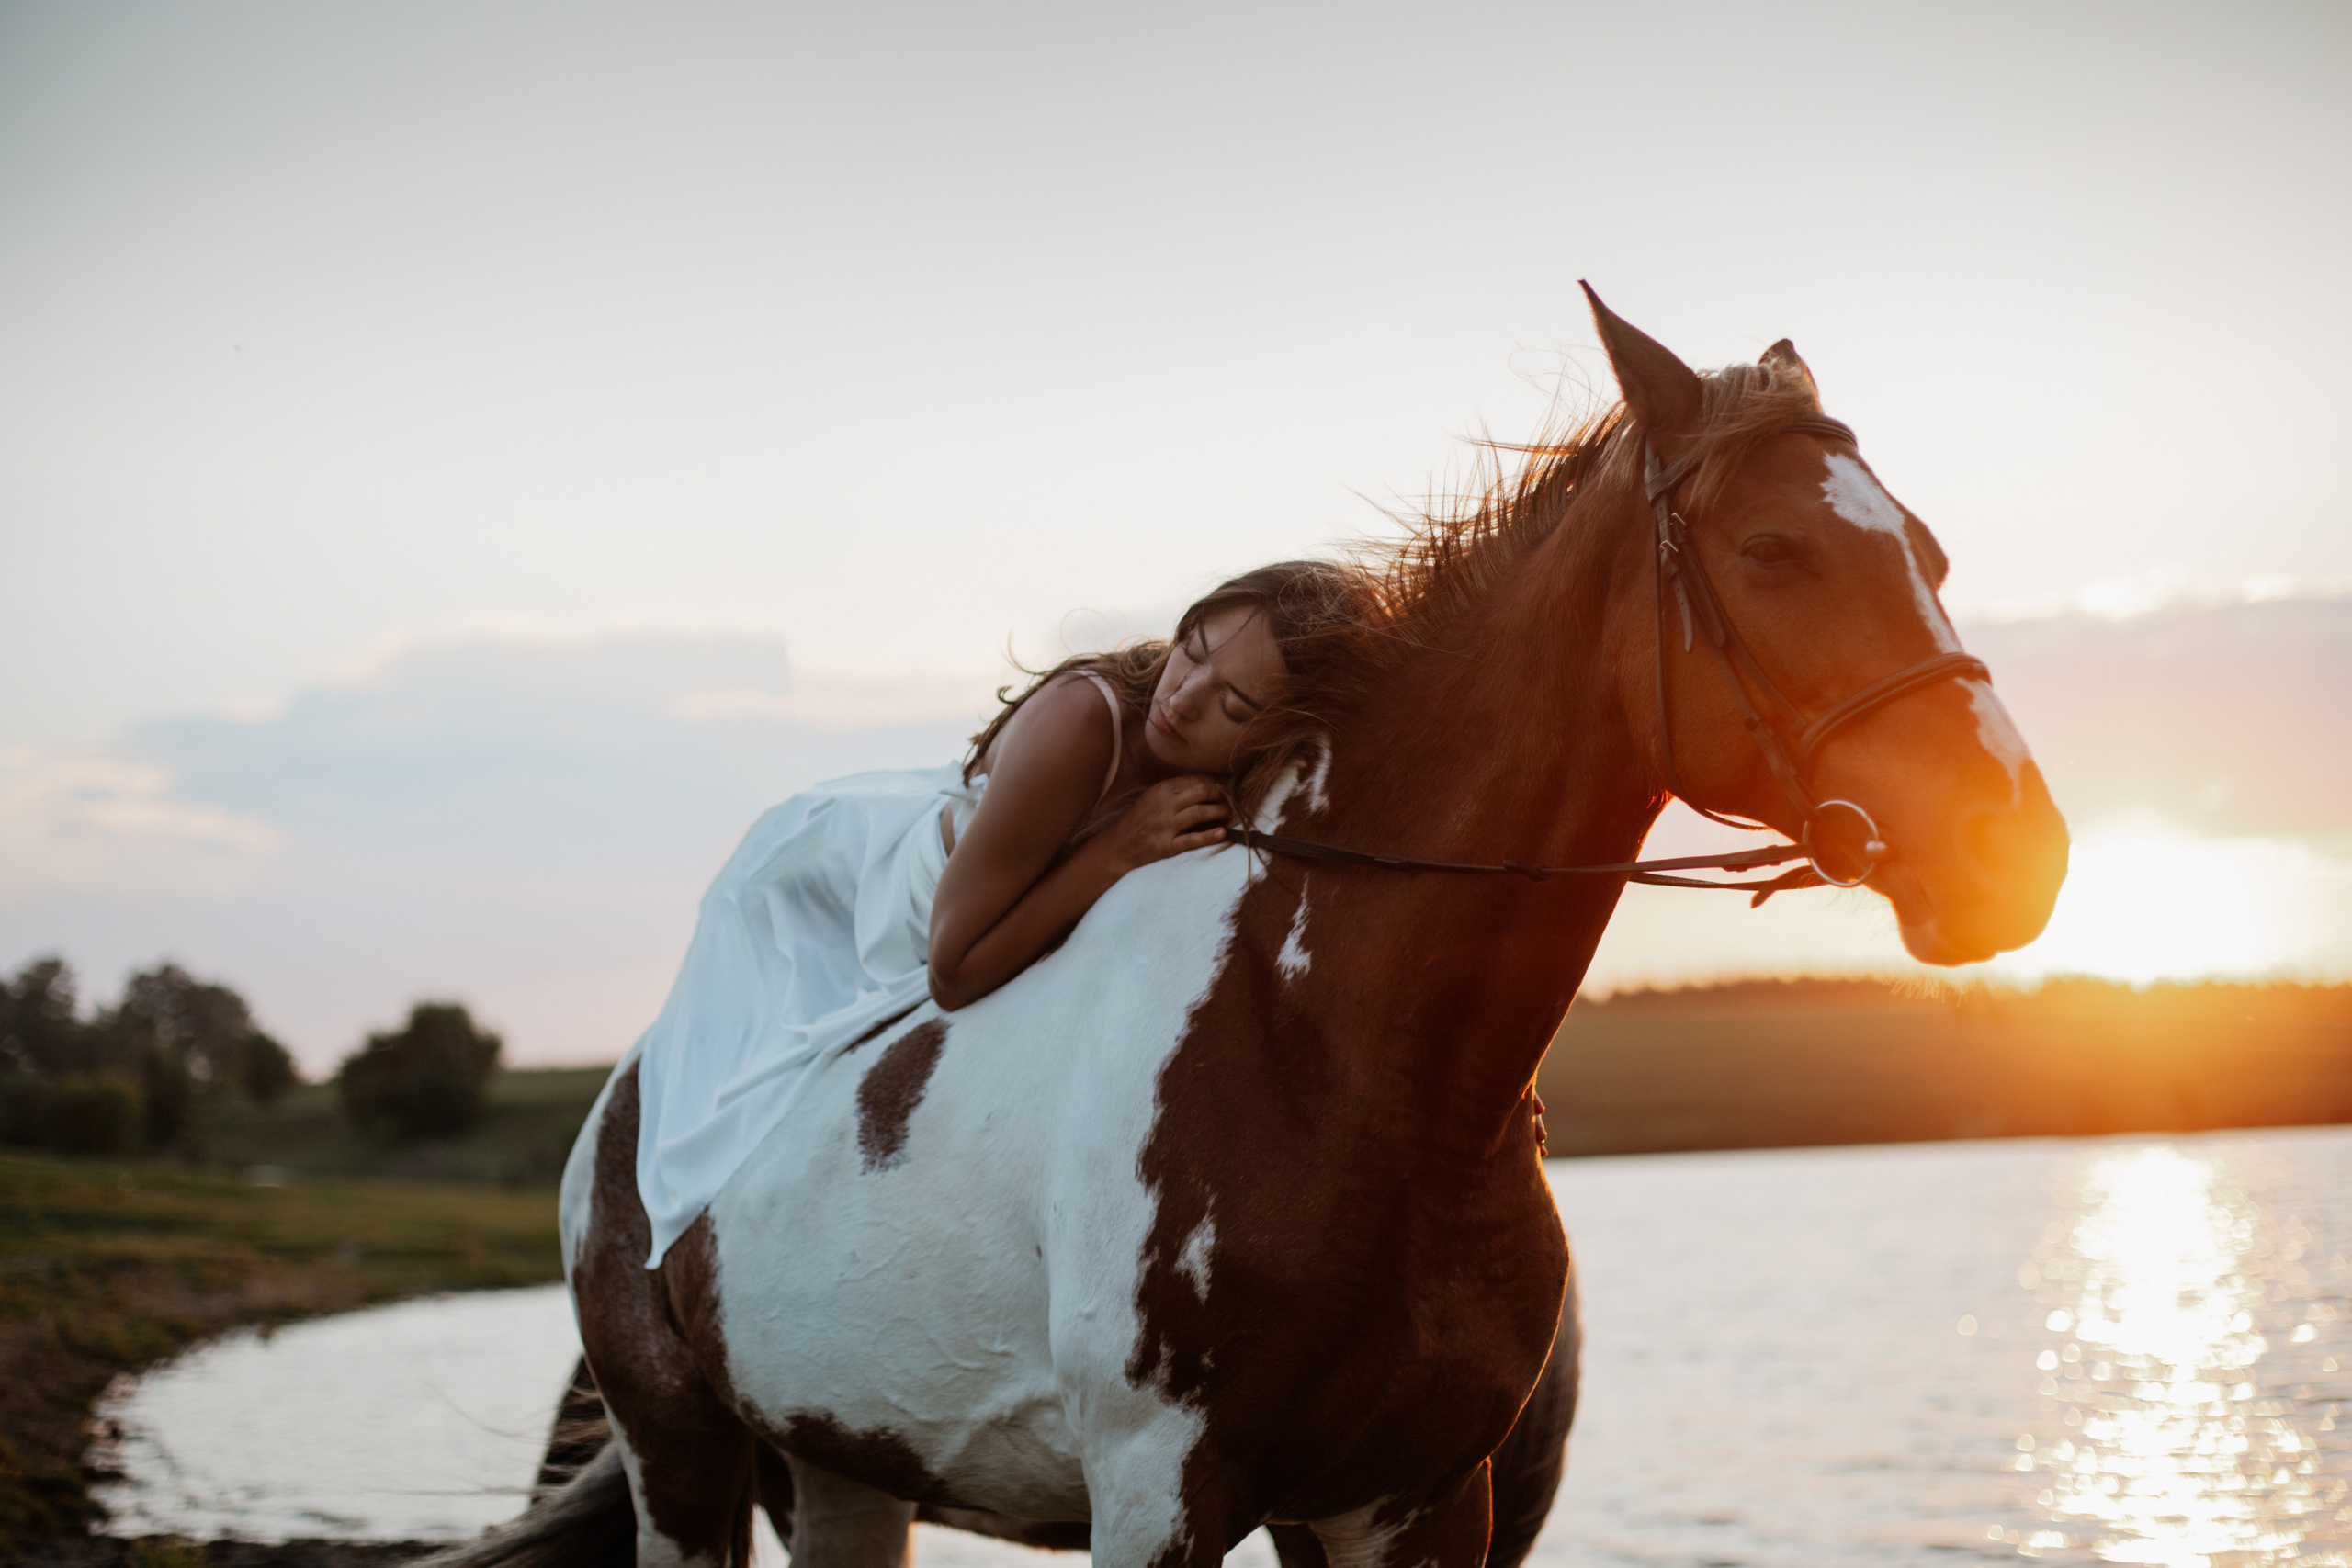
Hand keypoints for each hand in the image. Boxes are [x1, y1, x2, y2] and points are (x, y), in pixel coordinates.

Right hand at [1106, 775, 1230, 871]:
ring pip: (1200, 813)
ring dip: (1220, 812)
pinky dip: (1209, 836)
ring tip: (1229, 813)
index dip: (1214, 782)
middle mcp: (1166, 805)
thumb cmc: (1138, 819)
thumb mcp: (1152, 796)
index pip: (1196, 780)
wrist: (1118, 844)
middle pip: (1202, 793)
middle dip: (1221, 794)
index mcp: (1162, 790)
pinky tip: (1222, 833)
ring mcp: (1167, 825)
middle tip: (1230, 799)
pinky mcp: (1167, 845)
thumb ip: (1175, 789)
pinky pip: (1193, 840)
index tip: (1225, 786)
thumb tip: (1204, 783)